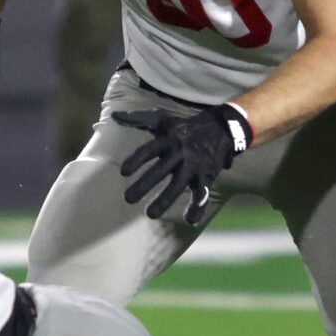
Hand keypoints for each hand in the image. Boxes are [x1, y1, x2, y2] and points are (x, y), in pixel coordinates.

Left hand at [115, 103, 252, 220]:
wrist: (222, 129)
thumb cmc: (185, 128)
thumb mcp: (163, 120)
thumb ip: (138, 119)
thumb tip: (114, 115)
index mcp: (168, 139)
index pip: (149, 150)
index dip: (136, 160)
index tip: (123, 172)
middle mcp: (180, 152)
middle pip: (161, 170)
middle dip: (144, 185)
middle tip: (128, 199)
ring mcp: (194, 165)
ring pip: (178, 185)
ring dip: (164, 200)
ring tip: (150, 214)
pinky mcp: (207, 176)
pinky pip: (202, 193)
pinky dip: (198, 207)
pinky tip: (190, 220)